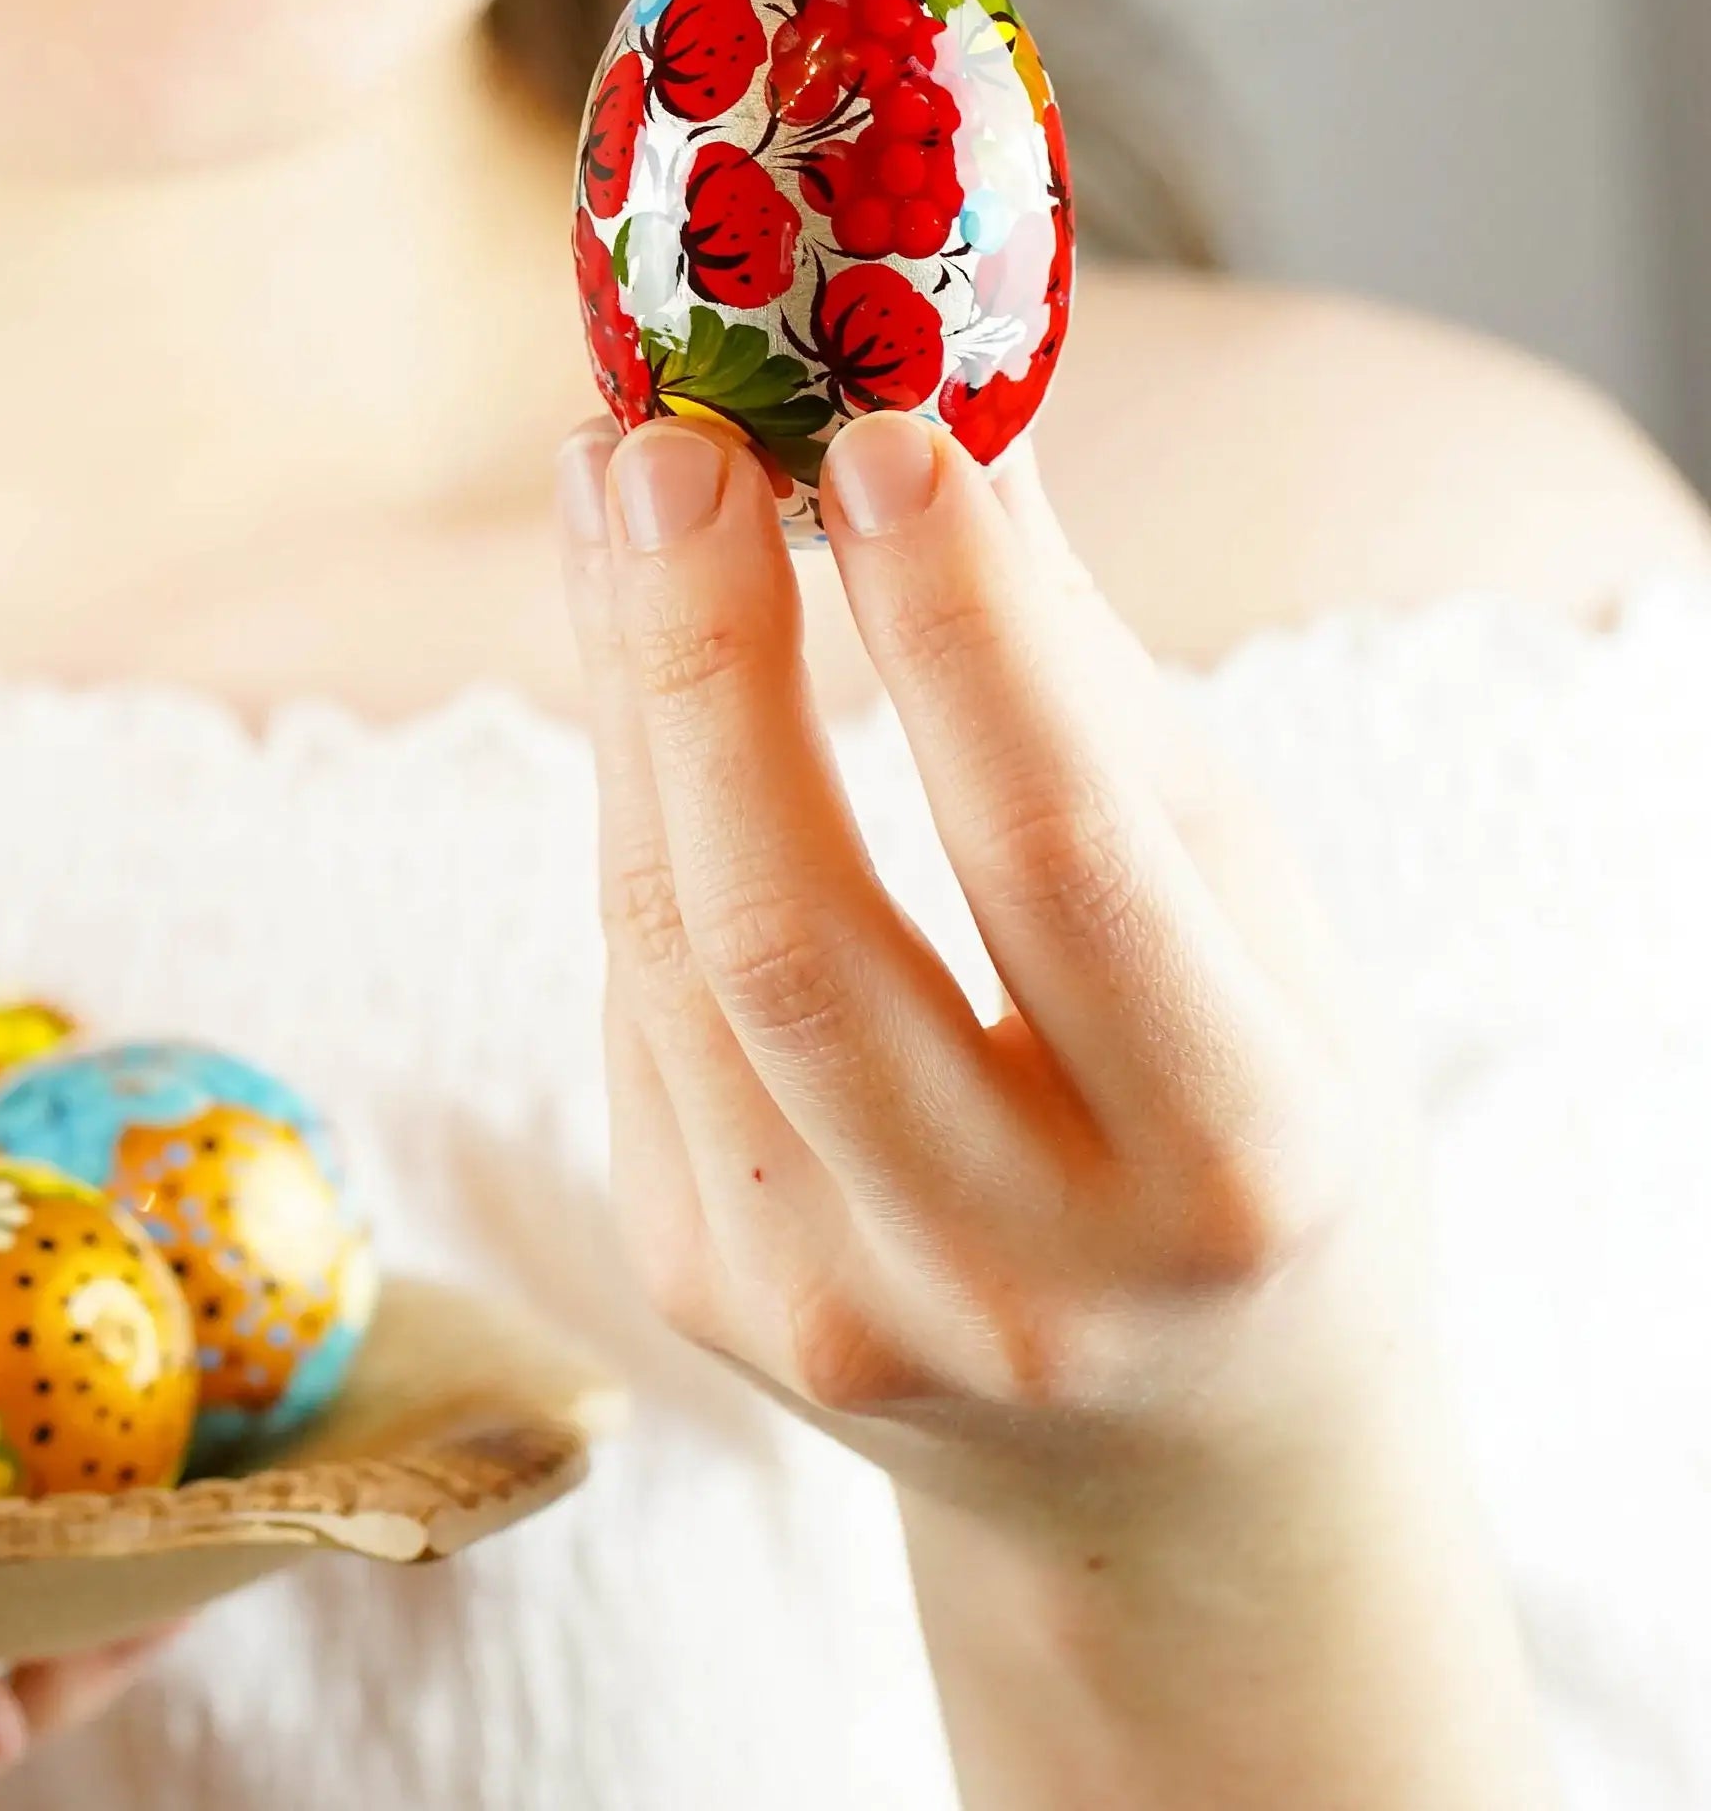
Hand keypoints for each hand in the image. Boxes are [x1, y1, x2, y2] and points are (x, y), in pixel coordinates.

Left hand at [558, 405, 1555, 1809]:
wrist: (1185, 1456)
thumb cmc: (1249, 1125)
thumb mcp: (1244, 913)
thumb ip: (1080, 681)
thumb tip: (955, 409)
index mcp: (1232, 1174)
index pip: (1058, 862)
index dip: (955, 631)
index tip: (878, 430)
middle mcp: (1023, 1279)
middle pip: (796, 931)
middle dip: (708, 654)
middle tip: (665, 436)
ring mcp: (836, 1310)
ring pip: (673, 954)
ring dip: (627, 693)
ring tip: (616, 484)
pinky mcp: (707, 1289)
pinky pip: (637, 1001)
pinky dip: (632, 804)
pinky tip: (636, 654)